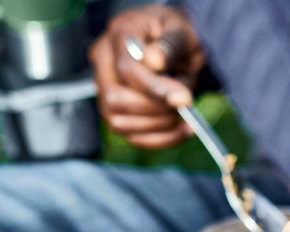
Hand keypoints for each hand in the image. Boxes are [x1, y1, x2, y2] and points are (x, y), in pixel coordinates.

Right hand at [90, 5, 204, 148]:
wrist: (174, 46)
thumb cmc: (178, 37)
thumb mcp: (183, 32)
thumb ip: (172, 44)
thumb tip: (156, 62)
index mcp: (119, 32)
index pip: (126, 69)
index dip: (154, 88)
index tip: (183, 99)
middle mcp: (103, 62)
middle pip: (115, 99)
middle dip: (155, 109)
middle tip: (185, 103)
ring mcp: (104, 91)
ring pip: (120, 123)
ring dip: (159, 126)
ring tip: (186, 115)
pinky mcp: (115, 115)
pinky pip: (133, 138)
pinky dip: (162, 140)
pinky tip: (183, 131)